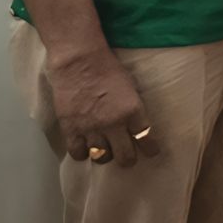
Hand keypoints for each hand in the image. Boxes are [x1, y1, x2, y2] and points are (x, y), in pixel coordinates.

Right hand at [45, 46, 155, 165]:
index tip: (152, 152)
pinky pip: (78, 153)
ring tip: (105, 151)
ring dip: (105, 156)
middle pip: (125, 156)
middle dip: (129, 159)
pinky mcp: (71, 129)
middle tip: (128, 157)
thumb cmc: (108, 68)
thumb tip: (135, 125)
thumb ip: (133, 109)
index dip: (150, 149)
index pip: (146, 138)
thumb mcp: (131, 87)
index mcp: (133, 111)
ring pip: (101, 158)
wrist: (79, 62)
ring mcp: (91, 128)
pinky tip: (85, 149)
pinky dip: (82, 154)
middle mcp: (114, 124)